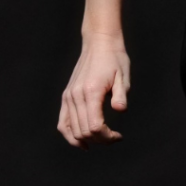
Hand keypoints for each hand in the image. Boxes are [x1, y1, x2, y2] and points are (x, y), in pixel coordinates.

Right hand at [57, 33, 129, 149]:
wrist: (99, 44)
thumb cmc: (114, 59)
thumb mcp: (123, 76)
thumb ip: (120, 95)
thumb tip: (120, 110)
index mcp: (91, 92)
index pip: (95, 126)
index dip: (107, 137)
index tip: (119, 136)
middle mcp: (76, 96)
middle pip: (84, 131)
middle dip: (100, 140)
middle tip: (114, 138)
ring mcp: (68, 97)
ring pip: (71, 130)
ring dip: (86, 140)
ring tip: (102, 140)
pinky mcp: (66, 97)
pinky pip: (62, 122)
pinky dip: (70, 135)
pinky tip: (82, 142)